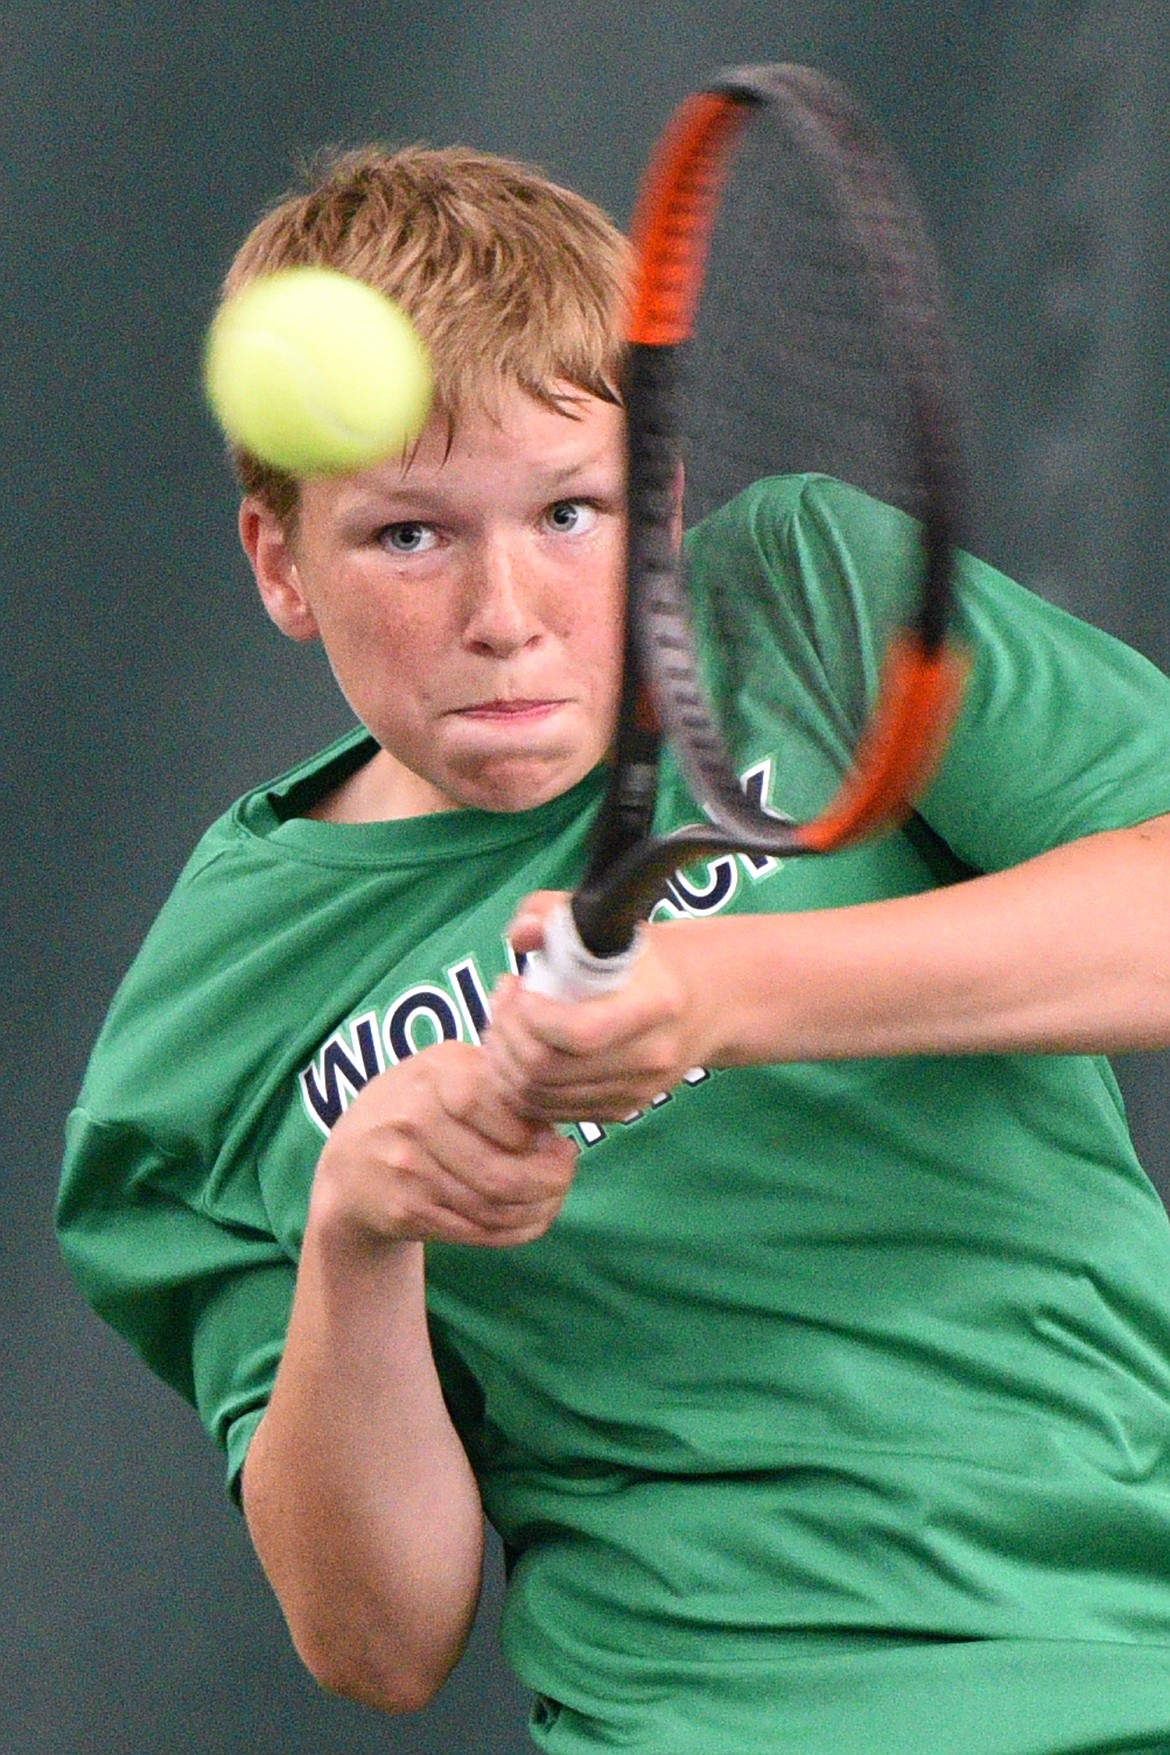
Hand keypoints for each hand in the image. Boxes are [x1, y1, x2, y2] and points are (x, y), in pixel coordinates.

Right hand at [312, 1040, 578, 1248]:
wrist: (350, 1162)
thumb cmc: (418, 1107)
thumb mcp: (448, 1072)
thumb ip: (497, 1086)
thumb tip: (553, 1130)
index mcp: (434, 1073)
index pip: (496, 1108)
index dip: (534, 1133)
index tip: (556, 1139)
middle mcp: (414, 1120)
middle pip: (500, 1173)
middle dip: (550, 1181)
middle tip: (565, 1173)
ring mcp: (406, 1170)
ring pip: (493, 1209)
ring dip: (538, 1209)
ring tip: (553, 1195)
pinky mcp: (406, 1211)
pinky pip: (477, 1231)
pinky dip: (516, 1229)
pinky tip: (531, 1216)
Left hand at [485, 891, 704, 1121]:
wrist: (706, 999)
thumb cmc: (646, 956)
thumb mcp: (607, 919)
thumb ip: (554, 911)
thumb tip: (521, 935)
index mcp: (657, 1005)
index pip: (579, 1032)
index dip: (530, 1015)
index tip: (519, 986)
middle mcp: (650, 1057)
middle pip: (547, 1070)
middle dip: (506, 1036)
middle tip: (502, 1005)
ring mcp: (636, 1091)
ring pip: (540, 1097)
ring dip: (504, 1062)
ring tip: (505, 1025)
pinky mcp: (621, 1111)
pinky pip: (551, 1112)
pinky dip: (519, 1087)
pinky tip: (518, 1052)